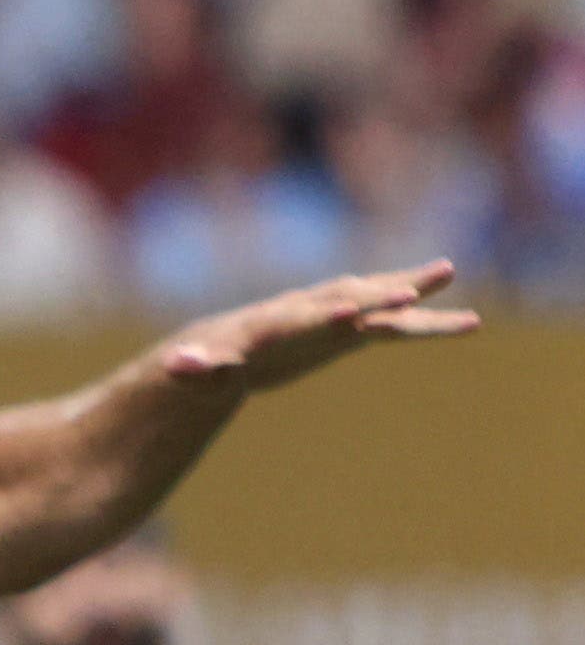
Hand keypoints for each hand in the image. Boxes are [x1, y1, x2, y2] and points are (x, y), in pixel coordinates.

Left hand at [157, 263, 480, 392]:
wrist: (215, 352)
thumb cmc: (201, 365)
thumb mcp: (193, 374)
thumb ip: (194, 369)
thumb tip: (178, 365)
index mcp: (271, 324)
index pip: (303, 318)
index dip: (327, 317)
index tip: (353, 312)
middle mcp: (306, 311)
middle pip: (349, 298)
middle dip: (381, 293)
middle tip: (426, 281)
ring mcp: (329, 317)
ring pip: (376, 302)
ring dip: (411, 289)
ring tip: (450, 270)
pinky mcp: (345, 332)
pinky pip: (391, 326)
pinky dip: (423, 323)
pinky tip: (466, 321)